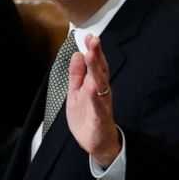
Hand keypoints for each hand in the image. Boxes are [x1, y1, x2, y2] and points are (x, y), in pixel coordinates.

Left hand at [65, 34, 120, 166]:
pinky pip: (99, 106)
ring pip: (100, 84)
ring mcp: (102, 104)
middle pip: (100, 70)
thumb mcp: (76, 92)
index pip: (95, 64)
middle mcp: (101, 91)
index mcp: (94, 84)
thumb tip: (76, 54)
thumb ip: (76, 74)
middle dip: (96, 55)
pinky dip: (95, 97)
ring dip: (96, 70)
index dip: (93, 50)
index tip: (89, 36)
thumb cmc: (87, 116)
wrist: (96, 143)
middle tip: (94, 40)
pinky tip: (92, 88)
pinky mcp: (101, 118)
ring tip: (91, 56)